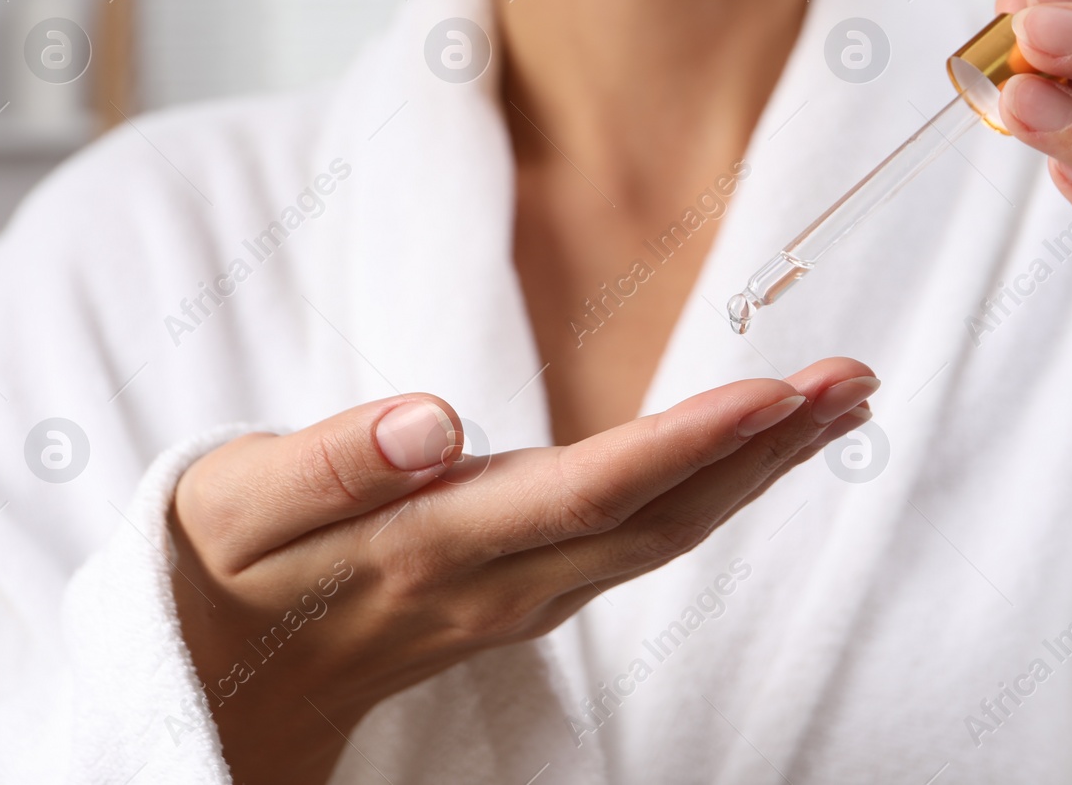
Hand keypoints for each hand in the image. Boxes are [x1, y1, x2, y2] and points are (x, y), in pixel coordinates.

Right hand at [168, 360, 878, 784]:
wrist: (216, 691)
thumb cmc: (218, 576)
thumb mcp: (233, 508)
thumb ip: (332, 464)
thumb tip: (437, 420)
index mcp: (437, 548)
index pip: (593, 491)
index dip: (694, 443)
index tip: (782, 391)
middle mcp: (502, 581)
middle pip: (664, 518)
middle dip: (768, 451)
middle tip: (855, 380)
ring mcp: (521, 598)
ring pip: (665, 535)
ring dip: (756, 471)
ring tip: (832, 405)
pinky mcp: (523, 595)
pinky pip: (638, 543)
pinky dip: (708, 492)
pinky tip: (744, 456)